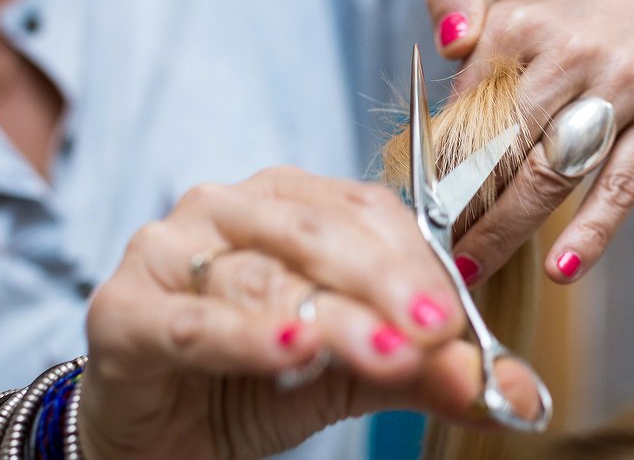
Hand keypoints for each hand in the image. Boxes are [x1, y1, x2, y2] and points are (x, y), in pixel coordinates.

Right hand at [79, 168, 539, 459]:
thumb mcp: (353, 369)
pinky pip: (195, 323)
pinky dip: (247, 336)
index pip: (364, 210)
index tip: (458, 320)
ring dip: (334, 318)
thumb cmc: (255, 378)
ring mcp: (167, 252)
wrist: (161, 431)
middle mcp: (226, 209)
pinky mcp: (123, 311)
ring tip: (388, 355)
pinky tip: (292, 347)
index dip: (417, 261)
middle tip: (438, 333)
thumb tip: (510, 391)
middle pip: (318, 230)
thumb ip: (424, 368)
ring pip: (264, 277)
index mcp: (285, 202)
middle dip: (386, 283)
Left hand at [426, 0, 633, 285]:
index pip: (465, 108)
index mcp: (524, 22)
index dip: (434, 163)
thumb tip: (447, 46)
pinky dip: (593, 231)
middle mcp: (575, 52)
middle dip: (461, 206)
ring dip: (507, 227)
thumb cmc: (566, 2)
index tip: (413, 204)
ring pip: (554, 172)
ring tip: (471, 266)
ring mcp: (624, 87)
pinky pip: (622, 185)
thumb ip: (454, 0)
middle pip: (504, 146)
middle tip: (430, 249)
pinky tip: (562, 269)